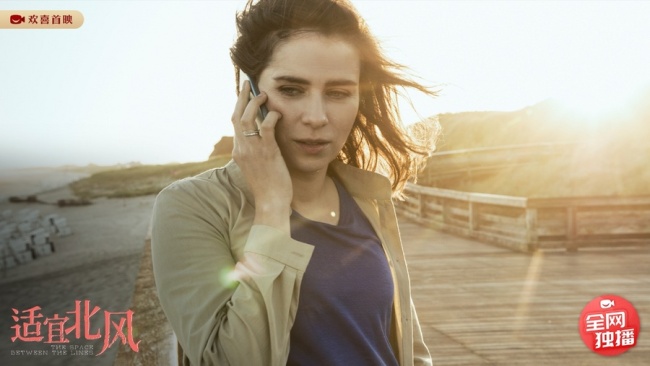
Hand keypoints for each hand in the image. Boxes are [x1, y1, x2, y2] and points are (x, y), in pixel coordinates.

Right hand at [231, 81, 291, 231]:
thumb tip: (263, 135)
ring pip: (248, 118)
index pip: (234, 123)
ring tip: (264, 95)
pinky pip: (266, 128)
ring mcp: (253, 150)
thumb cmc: (268, 186)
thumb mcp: (257, 166)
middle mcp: (242, 149)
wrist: (271, 202)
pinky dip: (271, 117)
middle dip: (242, 98)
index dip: (239, 107)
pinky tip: (276, 113)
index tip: (243, 95)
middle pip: (237, 116)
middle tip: (248, 85)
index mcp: (239, 152)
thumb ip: (256, 150)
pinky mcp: (267, 152)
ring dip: (255, 103)